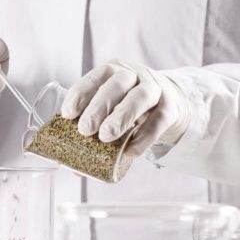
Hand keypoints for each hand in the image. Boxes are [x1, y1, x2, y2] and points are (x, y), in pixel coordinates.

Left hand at [61, 59, 189, 156]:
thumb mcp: (109, 110)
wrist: (168, 104)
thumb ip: (93, 132)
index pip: (95, 77)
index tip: (68, 114)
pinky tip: (130, 151)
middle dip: (99, 106)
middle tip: (85, 129)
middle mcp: (134, 75)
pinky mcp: (170, 107)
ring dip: (122, 116)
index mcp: (112, 72)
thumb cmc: (127, 107)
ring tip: (106, 137)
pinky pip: (158, 121)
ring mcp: (155, 89)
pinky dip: (144, 137)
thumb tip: (74, 167)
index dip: (80, 93)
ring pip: (140, 97)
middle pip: (117, 85)